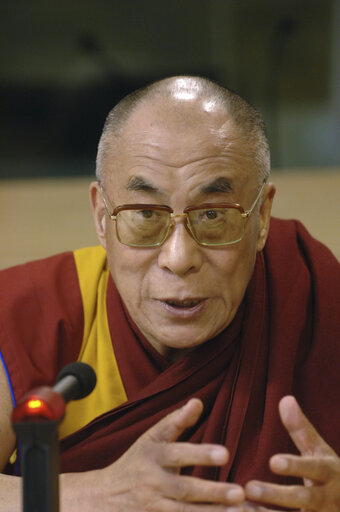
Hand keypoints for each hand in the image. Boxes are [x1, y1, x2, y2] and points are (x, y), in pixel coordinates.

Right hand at [75, 398, 243, 511]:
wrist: (101, 498)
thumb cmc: (135, 462)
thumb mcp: (150, 439)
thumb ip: (176, 422)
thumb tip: (198, 401)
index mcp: (153, 456)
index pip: (178, 453)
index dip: (200, 453)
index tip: (226, 454)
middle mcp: (152, 482)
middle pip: (184, 489)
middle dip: (212, 491)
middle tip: (240, 491)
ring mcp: (152, 506)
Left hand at [245, 395, 339, 510]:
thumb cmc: (329, 475)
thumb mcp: (319, 452)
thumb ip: (302, 429)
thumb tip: (286, 398)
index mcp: (329, 473)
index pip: (314, 469)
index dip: (295, 466)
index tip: (273, 461)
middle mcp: (328, 499)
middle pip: (304, 498)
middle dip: (277, 495)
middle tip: (249, 487)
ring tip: (239, 508)